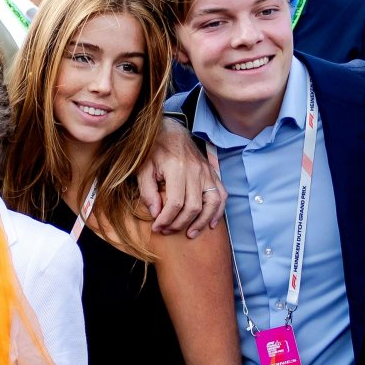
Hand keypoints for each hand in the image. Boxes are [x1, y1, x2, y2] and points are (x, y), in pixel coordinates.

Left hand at [138, 118, 225, 237]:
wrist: (170, 130)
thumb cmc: (153, 150)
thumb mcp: (143, 168)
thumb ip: (147, 191)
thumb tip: (156, 213)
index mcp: (176, 168)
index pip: (176, 203)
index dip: (166, 219)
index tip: (157, 227)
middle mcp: (196, 171)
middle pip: (193, 206)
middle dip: (180, 223)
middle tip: (167, 231)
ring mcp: (207, 172)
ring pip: (212, 202)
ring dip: (202, 221)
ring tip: (190, 234)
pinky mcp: (212, 173)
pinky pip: (221, 195)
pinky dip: (218, 211)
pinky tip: (210, 223)